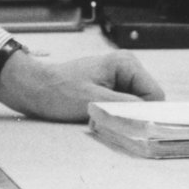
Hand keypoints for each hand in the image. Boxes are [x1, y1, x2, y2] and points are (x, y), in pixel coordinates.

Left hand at [0, 51, 165, 122]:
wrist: (33, 89)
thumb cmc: (59, 92)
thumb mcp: (94, 102)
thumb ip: (126, 107)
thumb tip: (151, 117)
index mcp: (126, 64)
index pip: (155, 95)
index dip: (146, 113)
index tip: (128, 124)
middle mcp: (126, 67)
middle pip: (147, 101)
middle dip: (132, 115)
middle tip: (109, 121)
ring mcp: (118, 78)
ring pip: (135, 107)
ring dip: (122, 117)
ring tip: (100, 117)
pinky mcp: (110, 89)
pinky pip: (123, 107)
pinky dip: (114, 116)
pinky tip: (98, 116)